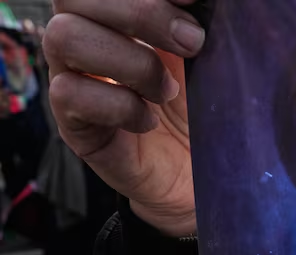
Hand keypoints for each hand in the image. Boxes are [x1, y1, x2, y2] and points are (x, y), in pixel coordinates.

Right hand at [43, 0, 205, 235]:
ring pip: (64, 37)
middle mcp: (89, 37)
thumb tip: (207, 2)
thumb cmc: (206, 109)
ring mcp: (74, 78)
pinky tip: (150, 121)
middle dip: (142, 12)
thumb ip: (200, 23)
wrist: (203, 176)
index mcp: (120, 12)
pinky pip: (70, 95)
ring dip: (131, 61)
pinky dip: (119, 106)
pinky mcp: (73, 124)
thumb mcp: (211, 59)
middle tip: (194, 43)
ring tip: (168, 92)